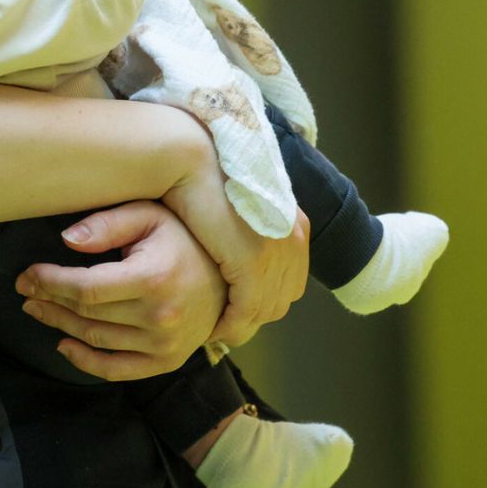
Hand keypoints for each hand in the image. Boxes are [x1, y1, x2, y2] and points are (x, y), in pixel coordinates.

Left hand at [14, 200, 226, 379]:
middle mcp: (159, 316)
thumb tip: (65, 240)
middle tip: (25, 291)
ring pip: (95, 339)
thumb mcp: (149, 216)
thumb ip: (107, 224)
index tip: (26, 276)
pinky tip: (64, 345)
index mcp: (152, 278)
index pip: (85, 288)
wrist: (231, 275)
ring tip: (38, 310)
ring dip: (59, 326)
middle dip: (47, 301)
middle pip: (86, 314)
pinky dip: (86, 362)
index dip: (48, 283)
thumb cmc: (184, 239)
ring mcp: (165, 344)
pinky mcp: (168, 361)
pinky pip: (117, 370)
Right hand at [163, 157, 308, 346]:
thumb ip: (248, 228)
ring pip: (265, 310)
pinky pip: (246, 310)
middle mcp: (295, 239)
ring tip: (215, 328)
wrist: (191, 160)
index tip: (237, 308)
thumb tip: (238, 248)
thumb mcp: (239, 205)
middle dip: (254, 316)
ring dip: (241, 324)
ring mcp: (277, 252)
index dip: (264, 300)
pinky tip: (210, 327)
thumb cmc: (203, 176)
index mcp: (295, 223)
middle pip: (281, 298)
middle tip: (225, 323)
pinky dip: (229, 324)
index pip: (291, 280)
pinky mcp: (253, 264)